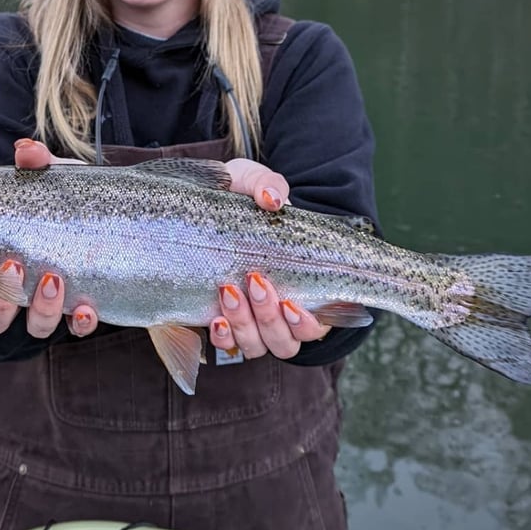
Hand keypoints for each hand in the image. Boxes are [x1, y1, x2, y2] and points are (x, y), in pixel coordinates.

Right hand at [0, 139, 97, 338]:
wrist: (113, 214)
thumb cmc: (64, 200)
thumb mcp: (51, 180)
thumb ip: (36, 165)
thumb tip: (25, 150)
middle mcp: (18, 292)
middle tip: (14, 266)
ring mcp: (49, 305)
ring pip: (34, 327)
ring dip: (40, 310)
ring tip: (54, 279)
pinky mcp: (82, 309)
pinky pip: (77, 327)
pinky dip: (80, 321)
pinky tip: (86, 308)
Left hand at [210, 158, 329, 358]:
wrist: (212, 203)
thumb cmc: (243, 198)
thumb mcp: (255, 183)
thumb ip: (268, 186)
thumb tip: (272, 200)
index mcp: (304, 287)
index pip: (318, 323)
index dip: (308, 323)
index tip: (291, 302)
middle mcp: (280, 313)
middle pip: (285, 341)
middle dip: (270, 318)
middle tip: (256, 281)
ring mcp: (252, 321)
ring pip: (257, 346)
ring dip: (245, 325)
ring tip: (229, 291)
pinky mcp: (223, 321)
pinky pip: (227, 345)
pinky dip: (224, 337)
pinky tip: (216, 319)